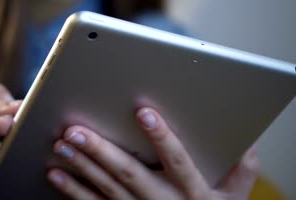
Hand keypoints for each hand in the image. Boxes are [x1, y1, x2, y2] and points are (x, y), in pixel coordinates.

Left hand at [48, 108, 258, 199]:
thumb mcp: (234, 196)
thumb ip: (242, 171)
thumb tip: (248, 143)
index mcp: (191, 191)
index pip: (176, 160)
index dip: (162, 137)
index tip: (143, 112)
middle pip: (129, 174)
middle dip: (101, 151)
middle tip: (75, 130)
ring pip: (105, 188)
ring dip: (81, 166)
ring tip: (61, 144)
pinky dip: (72, 191)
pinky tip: (55, 174)